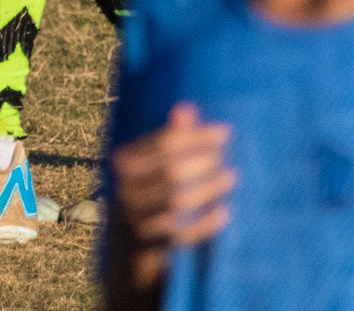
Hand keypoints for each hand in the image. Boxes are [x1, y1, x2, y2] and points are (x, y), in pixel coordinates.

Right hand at [112, 103, 235, 290]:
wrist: (125, 238)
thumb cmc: (145, 186)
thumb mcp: (150, 161)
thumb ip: (169, 136)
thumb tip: (186, 108)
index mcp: (122, 161)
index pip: (164, 142)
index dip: (197, 136)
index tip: (226, 132)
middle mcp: (123, 189)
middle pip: (170, 171)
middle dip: (203, 161)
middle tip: (226, 155)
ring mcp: (135, 219)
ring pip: (177, 202)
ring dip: (208, 188)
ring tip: (231, 176)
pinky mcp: (149, 244)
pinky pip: (182, 234)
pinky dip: (205, 223)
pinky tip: (225, 210)